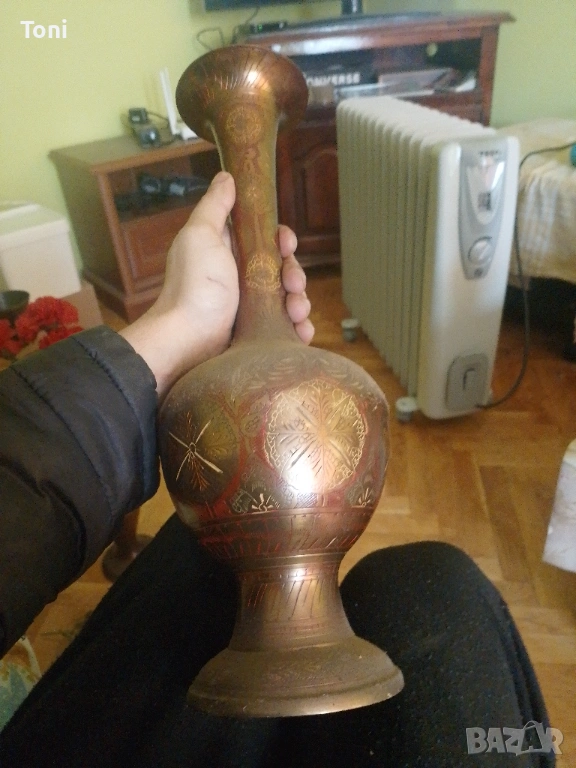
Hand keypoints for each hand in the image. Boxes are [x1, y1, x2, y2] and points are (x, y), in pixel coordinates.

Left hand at [120, 172, 313, 398]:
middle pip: (284, 270)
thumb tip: (227, 176)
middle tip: (292, 285)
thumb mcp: (200, 235)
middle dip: (295, 274)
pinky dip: (299, 329)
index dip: (282, 240)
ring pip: (290, 300)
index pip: (267, 240)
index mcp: (230, 253)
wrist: (187, 339)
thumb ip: (215, 206)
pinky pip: (287, 330)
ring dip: (300, 303)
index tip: (285, 244)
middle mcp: (242, 280)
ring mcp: (251, 310)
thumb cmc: (194, 285)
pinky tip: (300, 331)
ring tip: (295, 312)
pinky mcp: (258, 336)